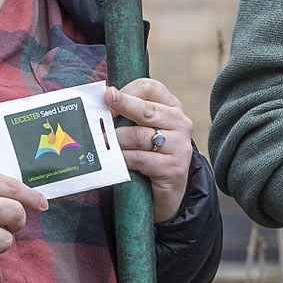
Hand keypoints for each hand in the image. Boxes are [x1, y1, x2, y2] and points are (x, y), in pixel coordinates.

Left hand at [109, 80, 193, 224]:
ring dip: (116, 140)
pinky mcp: (174, 169)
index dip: (126, 91)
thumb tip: (102, 97)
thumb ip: (128, 114)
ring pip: (139, 136)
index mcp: (172, 108)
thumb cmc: (148, 157)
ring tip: (103, 144)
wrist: (166, 194)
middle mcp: (180, 123)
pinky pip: (140, 159)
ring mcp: (180, 146)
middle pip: (146, 109)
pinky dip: (122, 159)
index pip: (150, 88)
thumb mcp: (141, 130)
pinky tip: (114, 160)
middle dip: (121, 107)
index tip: (107, 97)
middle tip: (102, 108)